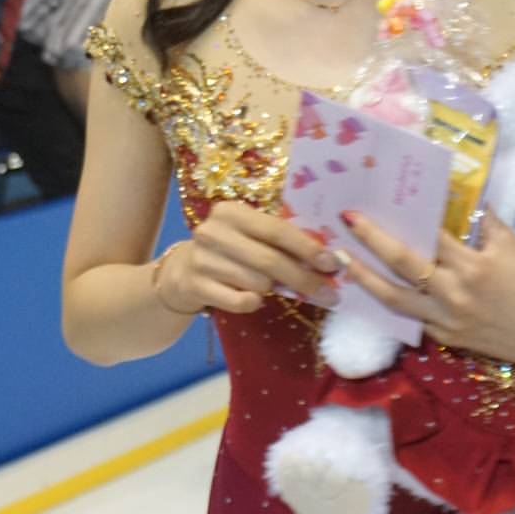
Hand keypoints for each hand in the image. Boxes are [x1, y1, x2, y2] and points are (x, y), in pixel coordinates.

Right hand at [157, 201, 342, 315]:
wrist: (181, 273)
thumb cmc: (229, 250)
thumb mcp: (249, 235)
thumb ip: (281, 240)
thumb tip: (329, 258)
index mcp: (231, 211)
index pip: (278, 230)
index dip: (308, 248)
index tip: (333, 264)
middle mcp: (213, 231)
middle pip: (270, 260)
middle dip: (304, 279)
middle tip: (330, 294)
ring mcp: (202, 259)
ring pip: (258, 283)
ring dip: (277, 291)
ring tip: (280, 290)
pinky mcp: (196, 286)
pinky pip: (241, 301)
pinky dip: (254, 302)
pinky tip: (253, 298)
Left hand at [338, 209, 514, 366]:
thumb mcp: (511, 246)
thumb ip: (484, 222)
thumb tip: (462, 197)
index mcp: (471, 266)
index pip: (430, 235)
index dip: (404, 215)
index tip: (382, 200)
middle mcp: (453, 293)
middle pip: (402, 263)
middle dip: (371, 239)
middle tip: (347, 220)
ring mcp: (445, 319)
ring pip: (394, 297)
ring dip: (363, 276)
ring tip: (339, 260)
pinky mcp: (443, 338)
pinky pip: (409, 318)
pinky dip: (387, 302)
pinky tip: (368, 288)